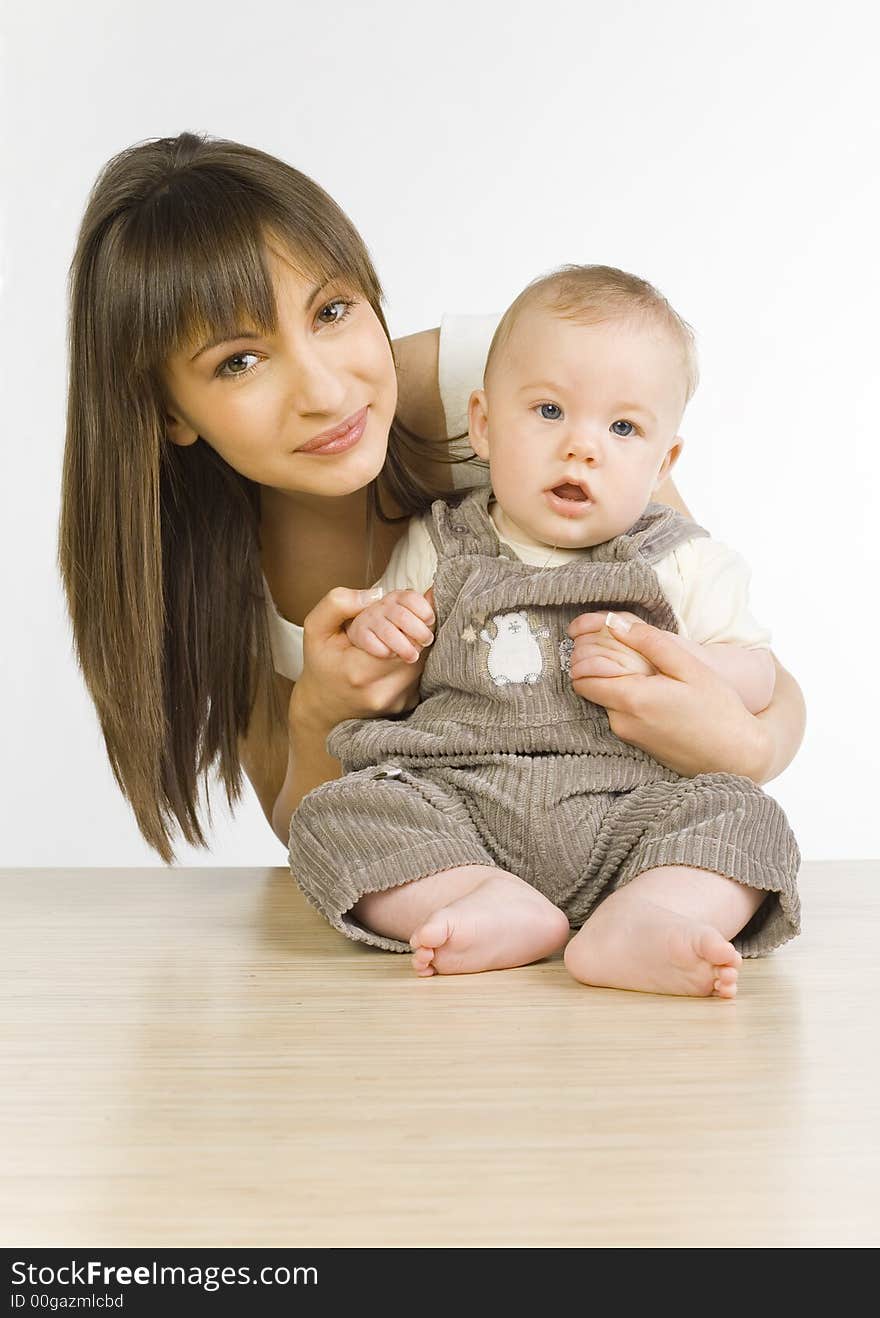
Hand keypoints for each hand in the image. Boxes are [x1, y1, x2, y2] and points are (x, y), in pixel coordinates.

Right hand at [294, 586, 428, 732]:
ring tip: (398, 634)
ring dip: (415, 642)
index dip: (408, 618)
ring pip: (422, 661)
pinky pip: (419, 675)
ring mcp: (396, 702)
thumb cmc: (321, 663)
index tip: (401, 609)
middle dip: (414, 628)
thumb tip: (375, 594)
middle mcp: (382, 691)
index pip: (404, 637)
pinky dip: (412, 660)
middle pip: (418, 648)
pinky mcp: (406, 705)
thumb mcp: (316, 628)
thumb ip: (338, 604)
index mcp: (360, 671)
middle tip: (403, 619)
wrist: (322, 704)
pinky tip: (396, 655)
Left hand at [567, 611, 767, 779]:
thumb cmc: (717, 709)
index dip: (585, 656)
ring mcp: (627, 736)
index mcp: (631, 699)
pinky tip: (654, 693)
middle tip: (627, 654)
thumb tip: (613, 623)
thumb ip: (650, 642)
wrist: (735, 757)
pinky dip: (628, 701)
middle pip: (590, 688)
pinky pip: (620, 716)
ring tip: (647, 672)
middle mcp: (621, 722)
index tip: (604, 643)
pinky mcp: (636, 745)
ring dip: (616, 684)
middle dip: (600, 668)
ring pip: (605, 701)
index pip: (581, 675)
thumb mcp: (689, 667)